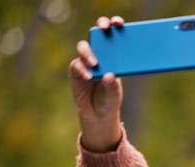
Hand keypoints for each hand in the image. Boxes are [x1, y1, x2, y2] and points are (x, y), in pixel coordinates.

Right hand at [68, 16, 124, 151]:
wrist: (98, 114)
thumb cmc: (110, 99)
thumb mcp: (115, 95)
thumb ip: (113, 86)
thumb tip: (109, 75)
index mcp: (113, 56)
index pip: (114, 36)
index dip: (115, 25)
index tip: (119, 23)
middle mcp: (99, 55)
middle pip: (97, 34)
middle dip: (101, 27)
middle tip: (104, 28)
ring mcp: (86, 61)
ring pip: (84, 47)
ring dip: (89, 53)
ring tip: (95, 64)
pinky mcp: (75, 70)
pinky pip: (77, 65)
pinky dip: (82, 69)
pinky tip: (89, 76)